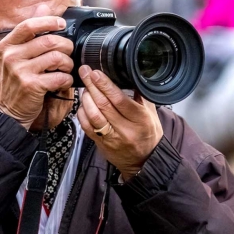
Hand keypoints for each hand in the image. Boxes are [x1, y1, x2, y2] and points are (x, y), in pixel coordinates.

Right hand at [0, 5, 73, 129]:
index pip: (29, 25)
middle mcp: (12, 56)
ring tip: (66, 68)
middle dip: (66, 46)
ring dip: (68, 63)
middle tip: (68, 53)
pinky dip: (67, 79)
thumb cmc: (15, 82)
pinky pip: (59, 76)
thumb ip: (30, 33)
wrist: (7, 111)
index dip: (48, 21)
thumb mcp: (16, 55)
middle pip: (49, 41)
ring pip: (57, 58)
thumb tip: (43, 7)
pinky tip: (63, 82)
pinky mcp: (32, 86)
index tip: (61, 24)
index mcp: (7, 45)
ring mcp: (21, 71)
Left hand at [76, 65, 163, 179]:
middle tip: (85, 72)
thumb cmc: (148, 135)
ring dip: (86, 98)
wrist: (143, 161)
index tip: (96, 73)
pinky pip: (87, 126)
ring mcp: (112, 138)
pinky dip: (82, 112)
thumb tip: (128, 76)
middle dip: (92, 85)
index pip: (119, 99)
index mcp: (140, 119)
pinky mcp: (101, 144)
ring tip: (85, 88)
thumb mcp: (151, 113)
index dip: (105, 85)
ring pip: (93, 115)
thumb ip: (140, 96)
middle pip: (103, 105)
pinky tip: (83, 104)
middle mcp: (125, 129)